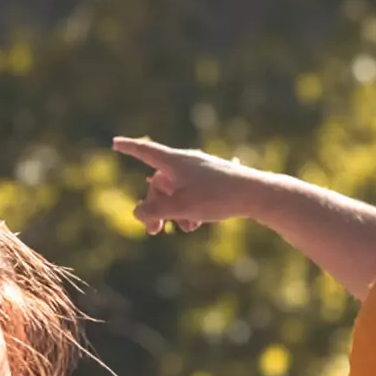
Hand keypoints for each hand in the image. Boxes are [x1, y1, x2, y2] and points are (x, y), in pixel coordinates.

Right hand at [111, 136, 277, 233]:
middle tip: (153, 231)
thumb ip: (153, 211)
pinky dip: (190, 207)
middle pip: (160, 183)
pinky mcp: (217, 179)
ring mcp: (204, 170)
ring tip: (185, 229)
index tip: (116, 143)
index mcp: (175, 161)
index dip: (129, 148)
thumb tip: (138, 212)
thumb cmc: (218, 197)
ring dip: (175, 211)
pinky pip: (194, 193)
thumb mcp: (180, 208)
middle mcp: (188, 161)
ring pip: (178, 191)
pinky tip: (198, 223)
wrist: (259, 194)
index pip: (145, 151)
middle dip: (155, 207)